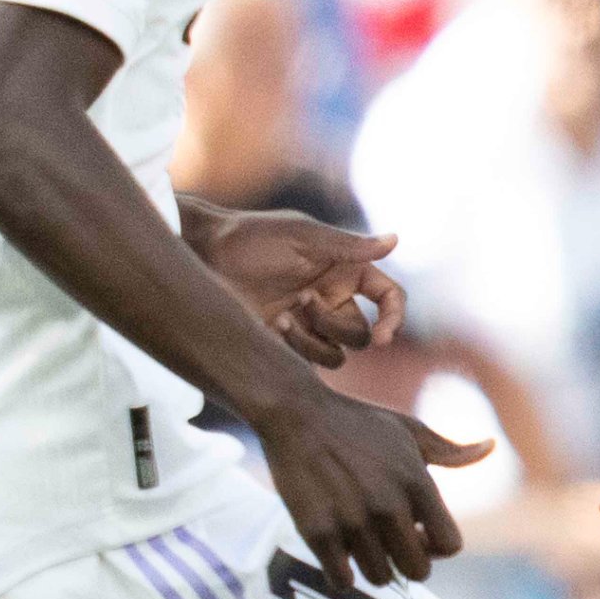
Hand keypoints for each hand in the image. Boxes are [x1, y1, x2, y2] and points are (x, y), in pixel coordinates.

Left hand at [198, 212, 409, 367]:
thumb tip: (395, 240)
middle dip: (338, 325)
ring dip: (317, 340)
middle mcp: (332, 299)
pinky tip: (274, 324)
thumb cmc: (252, 238)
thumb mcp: (303, 237)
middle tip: (305, 301)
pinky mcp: (286, 342)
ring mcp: (309, 323)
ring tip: (286, 315)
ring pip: (338, 355)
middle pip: (362, 333)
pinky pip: (310, 361)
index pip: (389, 297)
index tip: (382, 336)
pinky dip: (298, 347)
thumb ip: (349, 246)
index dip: (394, 318)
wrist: (204, 256)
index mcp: (344, 271)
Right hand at [255, 385, 490, 588]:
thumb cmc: (357, 423)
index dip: (437, 547)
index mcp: (417, 483)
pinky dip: (341, 575)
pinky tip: (337, 554)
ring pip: (380, 578)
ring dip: (373, 566)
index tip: (419, 536)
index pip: (450, 545)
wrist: (296, 413)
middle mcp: (389, 505)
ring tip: (361, 543)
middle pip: (418, 571)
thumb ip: (451, 451)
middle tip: (390, 544)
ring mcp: (352, 521)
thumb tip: (490, 447)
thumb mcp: (409, 430)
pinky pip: (342, 581)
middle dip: (408, 562)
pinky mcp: (317, 532)